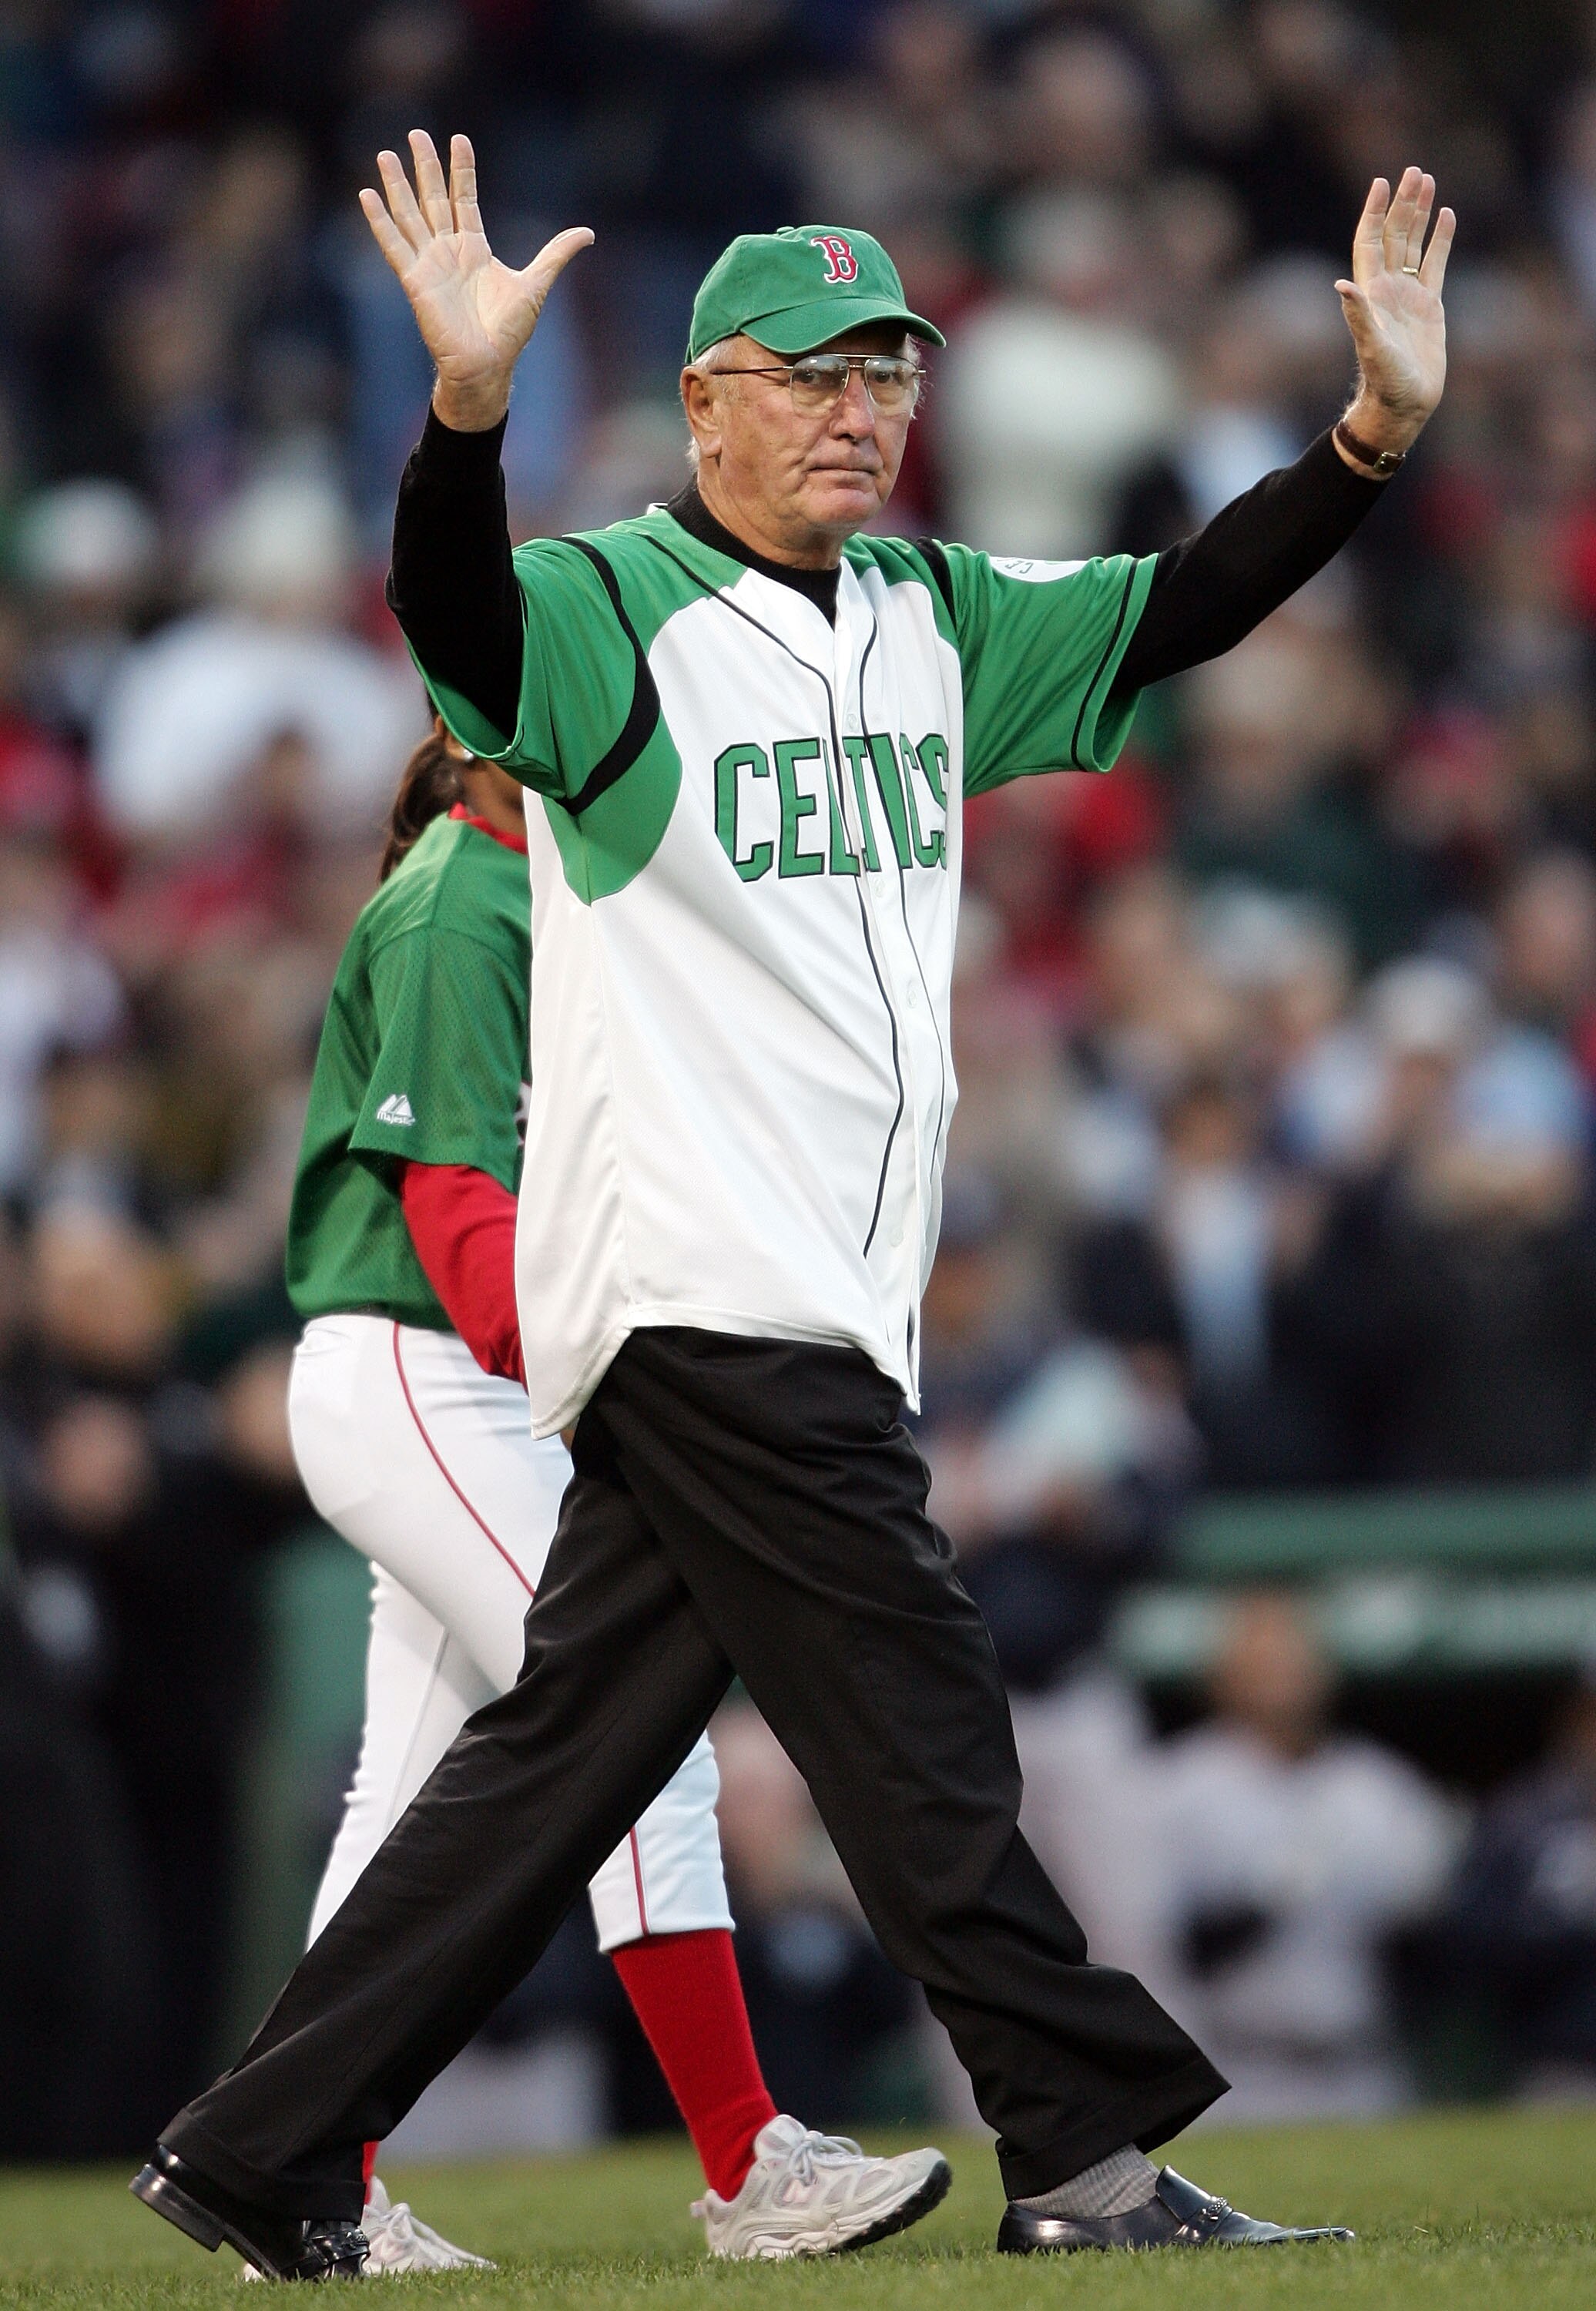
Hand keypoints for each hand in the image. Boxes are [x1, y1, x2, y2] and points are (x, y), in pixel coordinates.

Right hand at [360, 130, 591, 430]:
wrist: (488, 365)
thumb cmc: (509, 332)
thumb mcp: (537, 283)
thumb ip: (555, 254)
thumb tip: (587, 233)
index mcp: (475, 249)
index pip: (464, 199)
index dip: (461, 171)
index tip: (459, 140)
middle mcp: (449, 252)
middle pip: (433, 199)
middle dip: (425, 166)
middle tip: (416, 132)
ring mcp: (429, 265)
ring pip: (410, 216)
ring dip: (397, 186)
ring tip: (385, 154)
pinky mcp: (415, 281)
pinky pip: (393, 246)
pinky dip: (380, 222)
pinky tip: (366, 195)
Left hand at [1335, 165, 1453, 458]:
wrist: (1403, 404)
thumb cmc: (1385, 382)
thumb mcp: (1372, 348)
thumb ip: (1358, 316)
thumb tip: (1341, 286)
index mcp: (1371, 293)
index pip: (1369, 241)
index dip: (1374, 212)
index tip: (1381, 182)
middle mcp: (1387, 289)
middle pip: (1393, 235)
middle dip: (1402, 204)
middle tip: (1413, 172)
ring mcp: (1408, 295)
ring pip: (1413, 244)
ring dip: (1420, 214)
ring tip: (1428, 181)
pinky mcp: (1430, 306)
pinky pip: (1436, 264)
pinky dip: (1441, 240)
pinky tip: (1447, 216)